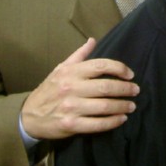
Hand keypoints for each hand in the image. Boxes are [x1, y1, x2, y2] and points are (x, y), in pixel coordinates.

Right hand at [21, 38, 138, 140]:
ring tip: (131, 105)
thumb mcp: (61, 68)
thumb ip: (79, 55)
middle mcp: (71, 88)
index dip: (119, 69)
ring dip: (122, 106)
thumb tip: (93, 40)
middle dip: (125, 89)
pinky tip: (121, 119)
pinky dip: (113, 122)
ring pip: (104, 106)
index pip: (101, 65)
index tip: (130, 74)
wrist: (29, 116)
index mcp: (71, 72)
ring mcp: (72, 107)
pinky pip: (97, 124)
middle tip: (136, 91)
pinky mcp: (71, 125)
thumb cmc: (49, 89)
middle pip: (106, 87)